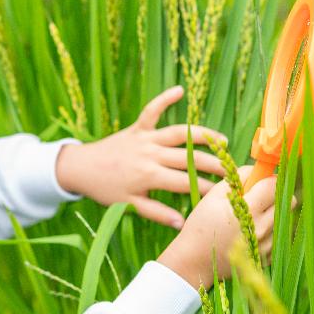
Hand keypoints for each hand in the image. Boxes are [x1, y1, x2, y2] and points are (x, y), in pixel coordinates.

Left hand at [54, 85, 228, 228]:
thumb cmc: (105, 189)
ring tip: (223, 140)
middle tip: (233, 169)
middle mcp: (150, 154)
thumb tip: (183, 223)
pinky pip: (152, 111)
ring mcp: (145, 138)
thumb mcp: (130, 205)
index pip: (185, 183)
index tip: (226, 193)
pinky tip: (179, 90)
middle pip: (189, 158)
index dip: (207, 188)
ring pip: (179, 134)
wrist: (80, 168)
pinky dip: (164, 99)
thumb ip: (158, 213)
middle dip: (214, 164)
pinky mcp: (136, 127)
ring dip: (203, 135)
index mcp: (149, 176)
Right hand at [157, 166, 291, 289]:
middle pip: (289, 201)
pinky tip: (251, 232)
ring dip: (272, 212)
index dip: (268, 178)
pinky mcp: (268, 257)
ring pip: (284, 218)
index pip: (274, 185)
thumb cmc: (201, 224)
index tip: (261, 180)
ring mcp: (267, 245)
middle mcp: (262, 228)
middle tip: (259, 196)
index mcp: (248, 210)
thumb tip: (257, 170)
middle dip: (275, 195)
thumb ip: (238, 178)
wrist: (196, 260)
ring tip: (252, 216)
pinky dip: (269, 230)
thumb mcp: (213, 195)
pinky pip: (278, 236)